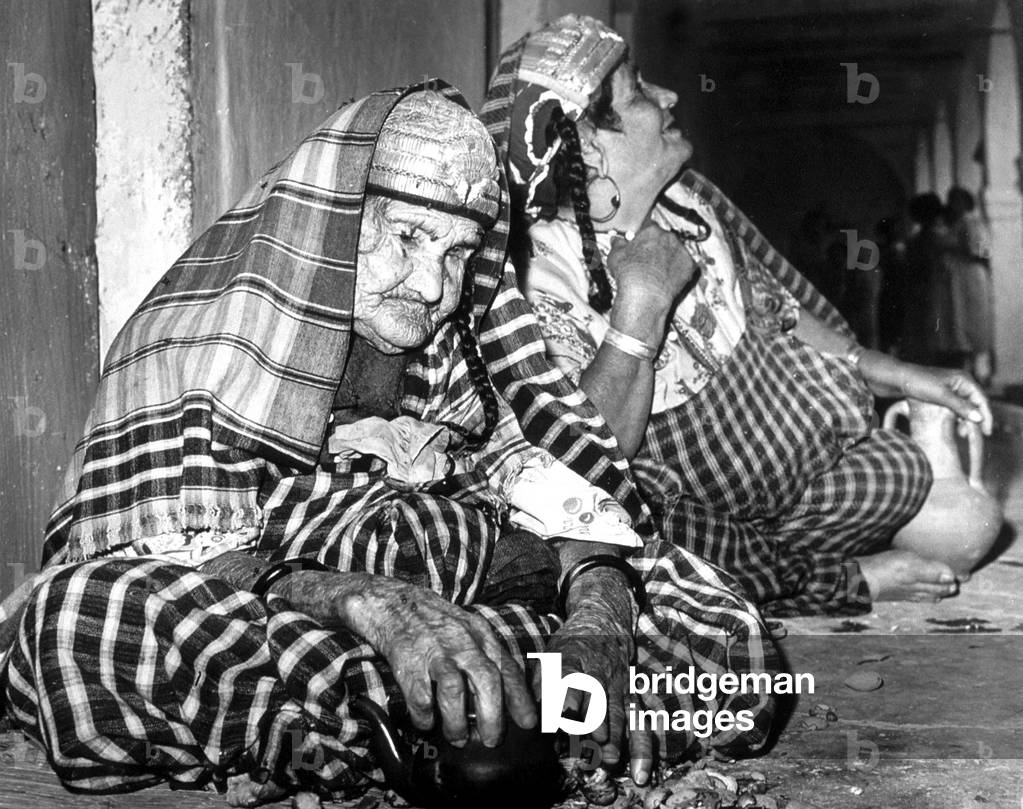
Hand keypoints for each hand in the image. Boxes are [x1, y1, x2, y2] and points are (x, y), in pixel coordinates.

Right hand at [334, 575, 537, 746]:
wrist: (396, 603)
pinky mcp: (408, 662)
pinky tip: (428, 723)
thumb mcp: (470, 630)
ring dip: (457, 721)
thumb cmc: (439, 623)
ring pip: (453, 689)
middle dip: (492, 716)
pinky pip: (420, 697)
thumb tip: (509, 696)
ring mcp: (435, 652)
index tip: (528, 722)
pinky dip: (425, 717)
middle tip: (492, 739)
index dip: (520, 698)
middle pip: (486, 680)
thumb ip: (489, 657)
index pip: (508, 668)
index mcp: (481, 635)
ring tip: (459, 737)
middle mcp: (462, 642)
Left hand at [536, 568, 652, 783]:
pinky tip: (640, 772)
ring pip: (620, 712)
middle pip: (599, 696)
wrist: (604, 622)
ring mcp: (618, 686)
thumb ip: (539, 682)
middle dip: (596, 719)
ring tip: (609, 758)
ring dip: (616, 736)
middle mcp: (599, 672)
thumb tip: (530, 711)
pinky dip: (642, 749)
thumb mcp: (548, 654)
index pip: (572, 676)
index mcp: (573, 658)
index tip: (566, 712)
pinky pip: (641, 723)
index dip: (570, 693)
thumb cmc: (568, 647)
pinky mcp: (632, 698)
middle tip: (593, 740)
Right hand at [606, 223, 694, 329]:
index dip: (644, 236)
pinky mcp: (690, 266)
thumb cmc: (630, 276)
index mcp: (651, 231)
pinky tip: (668, 277)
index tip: (641, 244)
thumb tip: (617, 241)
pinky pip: (685, 265)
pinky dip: (679, 270)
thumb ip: (617, 244)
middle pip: (664, 238)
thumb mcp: (615, 256)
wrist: (645, 295)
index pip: (649, 227)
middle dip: (657, 247)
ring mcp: (681, 251)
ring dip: (669, 257)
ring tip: (657, 271)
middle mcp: (669, 238)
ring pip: (676, 251)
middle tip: (648, 259)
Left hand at [861, 353, 991, 433]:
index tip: (987, 432)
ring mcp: (948, 388)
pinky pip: (952, 407)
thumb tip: (979, 418)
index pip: (981, 399)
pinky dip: (954, 417)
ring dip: (963, 419)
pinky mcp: (938, 393)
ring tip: (960, 434)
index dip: (986, 416)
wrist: (893, 378)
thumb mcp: (941, 396)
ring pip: (962, 406)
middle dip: (974, 420)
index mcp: (963, 379)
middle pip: (973, 403)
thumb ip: (960, 407)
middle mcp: (958, 382)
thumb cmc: (917, 383)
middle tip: (971, 436)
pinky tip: (952, 427)